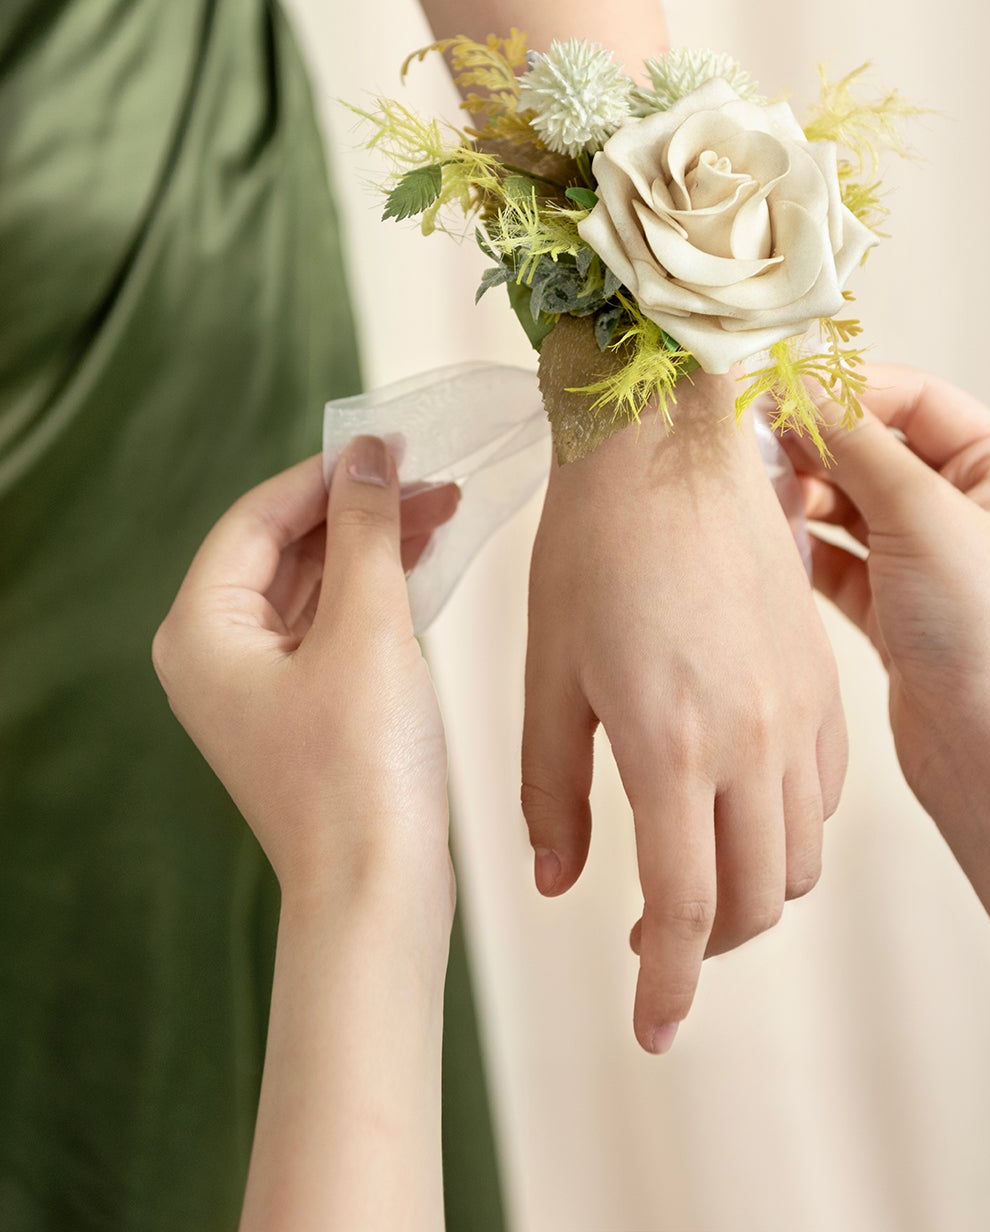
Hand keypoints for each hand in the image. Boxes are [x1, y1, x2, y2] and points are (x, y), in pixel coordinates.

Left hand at [152, 437, 458, 908]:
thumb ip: (365, 531)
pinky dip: (376, 587)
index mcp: (202, 631)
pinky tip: (424, 559)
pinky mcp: (301, 708)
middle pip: (284, 547)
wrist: (378, 891)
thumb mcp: (368, 627)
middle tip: (430, 476)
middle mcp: (215, 655)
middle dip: (357, 508)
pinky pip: (332, 622)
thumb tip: (367, 456)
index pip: (256, 518)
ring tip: (442, 507)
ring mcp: (258, 685)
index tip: (390, 444)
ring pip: (314, 582)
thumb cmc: (363, 769)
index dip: (325, 474)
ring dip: (374, 543)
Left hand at [525, 374, 846, 1055]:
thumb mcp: (547, 671)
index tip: (649, 1028)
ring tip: (699, 881)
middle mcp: (751, 740)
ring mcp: (798, 709)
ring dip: (753, 893)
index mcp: (670, 745)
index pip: (680, 910)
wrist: (669, 444)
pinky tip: (744, 807)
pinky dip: (791, 829)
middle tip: (657, 948)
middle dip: (705, 947)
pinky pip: (827, 791)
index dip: (663, 985)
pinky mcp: (822, 676)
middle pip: (752, 901)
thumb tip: (557, 884)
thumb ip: (551, 788)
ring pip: (801, 856)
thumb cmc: (590, 547)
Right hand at [782, 363, 989, 802]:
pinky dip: (805, 545)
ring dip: (806, 494)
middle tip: (756, 442)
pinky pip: (839, 555)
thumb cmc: (980, 632)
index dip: (848, 389)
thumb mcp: (919, 513)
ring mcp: (931, 559)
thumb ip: (854, 443)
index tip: (781, 387)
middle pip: (878, 448)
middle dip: (817, 444)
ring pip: (853, 502)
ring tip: (760, 495)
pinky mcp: (895, 607)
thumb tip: (797, 385)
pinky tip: (769, 541)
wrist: (987, 755)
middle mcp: (972, 508)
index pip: (916, 399)